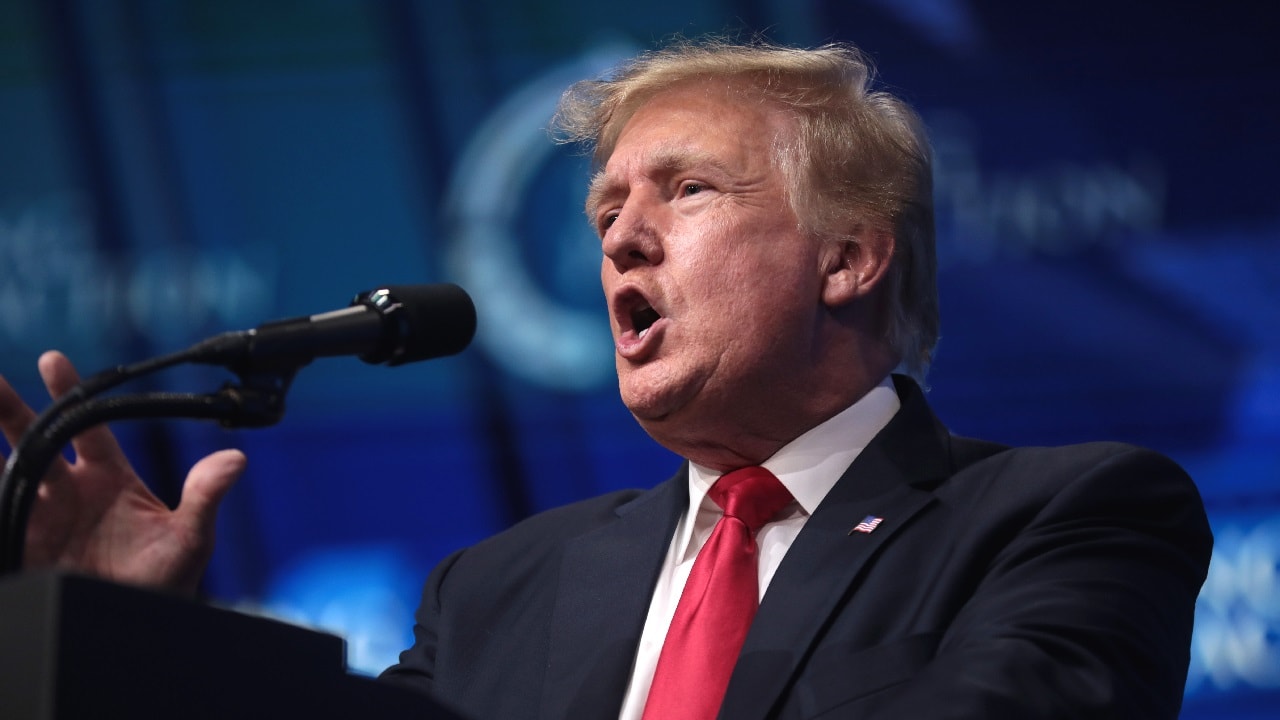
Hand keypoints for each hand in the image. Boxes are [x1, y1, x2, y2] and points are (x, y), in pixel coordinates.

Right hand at [0, 351, 245, 593]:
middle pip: (35, 440)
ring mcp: (41, 518)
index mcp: (108, 478)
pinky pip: (1, 516)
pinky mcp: (21, 546)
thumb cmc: (166, 582)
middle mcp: (69, 492)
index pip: (87, 426)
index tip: (52, 360)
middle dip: (9, 411)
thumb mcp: (190, 539)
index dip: (69, 393)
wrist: (135, 630)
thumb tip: (237, 458)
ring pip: (7, 474)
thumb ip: (206, 496)